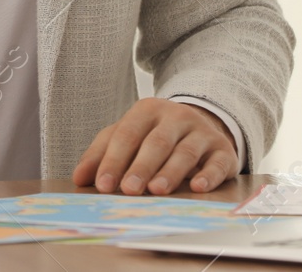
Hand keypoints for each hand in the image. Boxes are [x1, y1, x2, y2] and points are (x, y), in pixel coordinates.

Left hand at [71, 98, 238, 195]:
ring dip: (170, 172)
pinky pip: (217, 162)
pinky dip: (208, 174)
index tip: (102, 184)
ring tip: (157, 190)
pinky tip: (197, 186)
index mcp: (148, 110)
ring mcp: (202, 132)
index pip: (127, 134)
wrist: (201, 125)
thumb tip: (79, 177)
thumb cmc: (155, 135)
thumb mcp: (127, 136)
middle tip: (128, 190)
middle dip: (141, 167)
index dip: (114, 160)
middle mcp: (176, 116)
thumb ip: (101, 153)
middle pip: (156, 142)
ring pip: (185, 151)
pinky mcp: (223, 150)